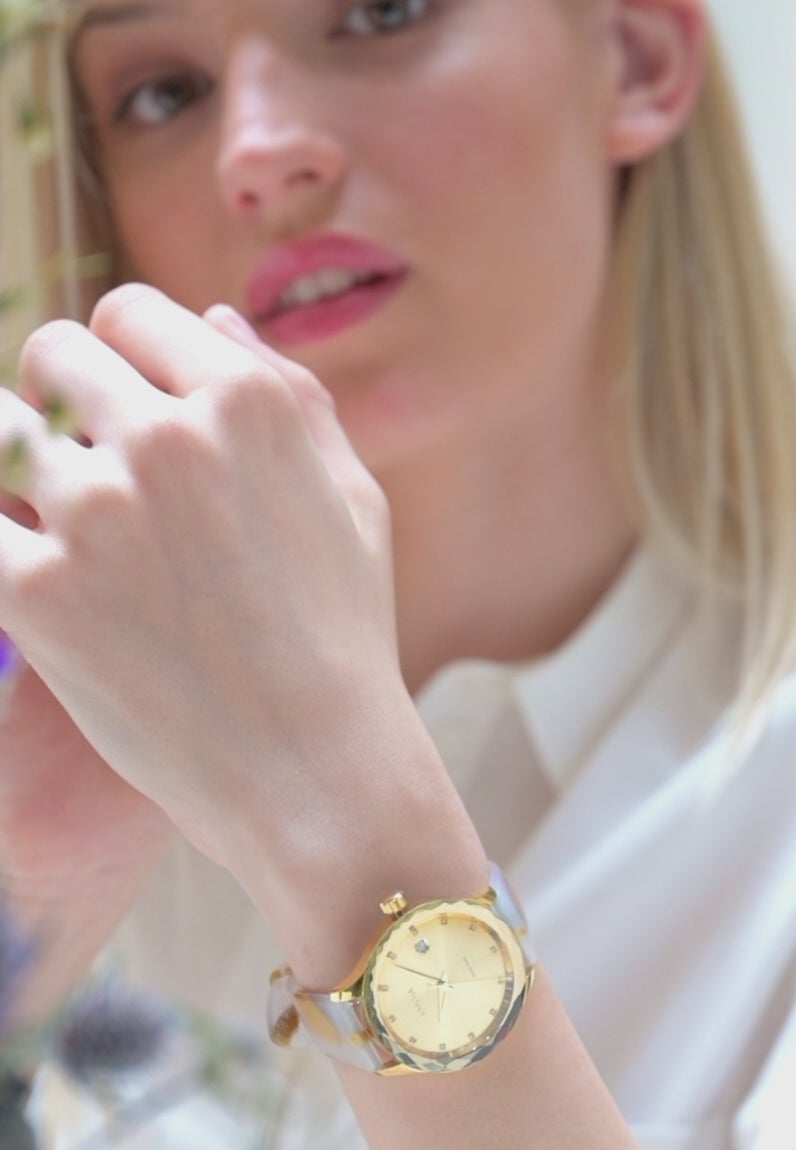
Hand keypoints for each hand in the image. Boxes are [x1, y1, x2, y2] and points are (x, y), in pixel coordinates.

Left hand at [0, 284, 402, 882]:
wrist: (319, 780)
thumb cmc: (345, 647)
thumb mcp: (355, 504)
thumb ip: (292, 399)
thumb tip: (216, 320)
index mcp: (247, 401)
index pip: (129, 315)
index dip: (118, 361)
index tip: (119, 419)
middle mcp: (168, 439)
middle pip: (54, 357)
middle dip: (59, 406)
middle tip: (82, 481)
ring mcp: (99, 514)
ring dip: (19, 474)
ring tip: (54, 531)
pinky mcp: (40, 594)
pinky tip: (26, 579)